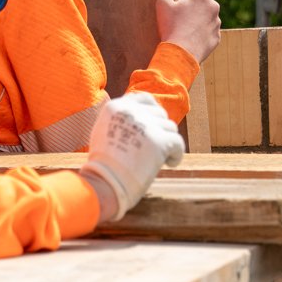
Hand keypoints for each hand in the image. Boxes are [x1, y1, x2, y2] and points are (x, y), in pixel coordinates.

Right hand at [81, 91, 185, 221]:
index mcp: (117, 107)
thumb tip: (144, 120)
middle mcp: (133, 111)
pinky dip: (176, 155)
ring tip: (157, 159)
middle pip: (160, 114)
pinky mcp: (161, 141)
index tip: (154, 125)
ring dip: (167, 143)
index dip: (152, 111)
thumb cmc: (103, 166)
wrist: (105, 183)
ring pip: (171, 128)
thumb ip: (121, 121)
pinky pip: (179, 143)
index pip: (144, 99)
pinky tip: (169, 164)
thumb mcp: (103, 133)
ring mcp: (148, 125)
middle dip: (159, 129)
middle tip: (153, 148)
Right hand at [154, 0, 220, 64]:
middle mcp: (213, 8)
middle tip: (184, 16)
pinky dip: (204, 35)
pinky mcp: (217, 38)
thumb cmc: (171, 27)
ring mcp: (217, 24)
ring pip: (211, 19)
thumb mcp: (163, 4)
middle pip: (209, 4)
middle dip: (199, 8)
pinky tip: (191, 40)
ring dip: (202, 21)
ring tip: (187, 30)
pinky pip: (211, 33)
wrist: (179, 54)